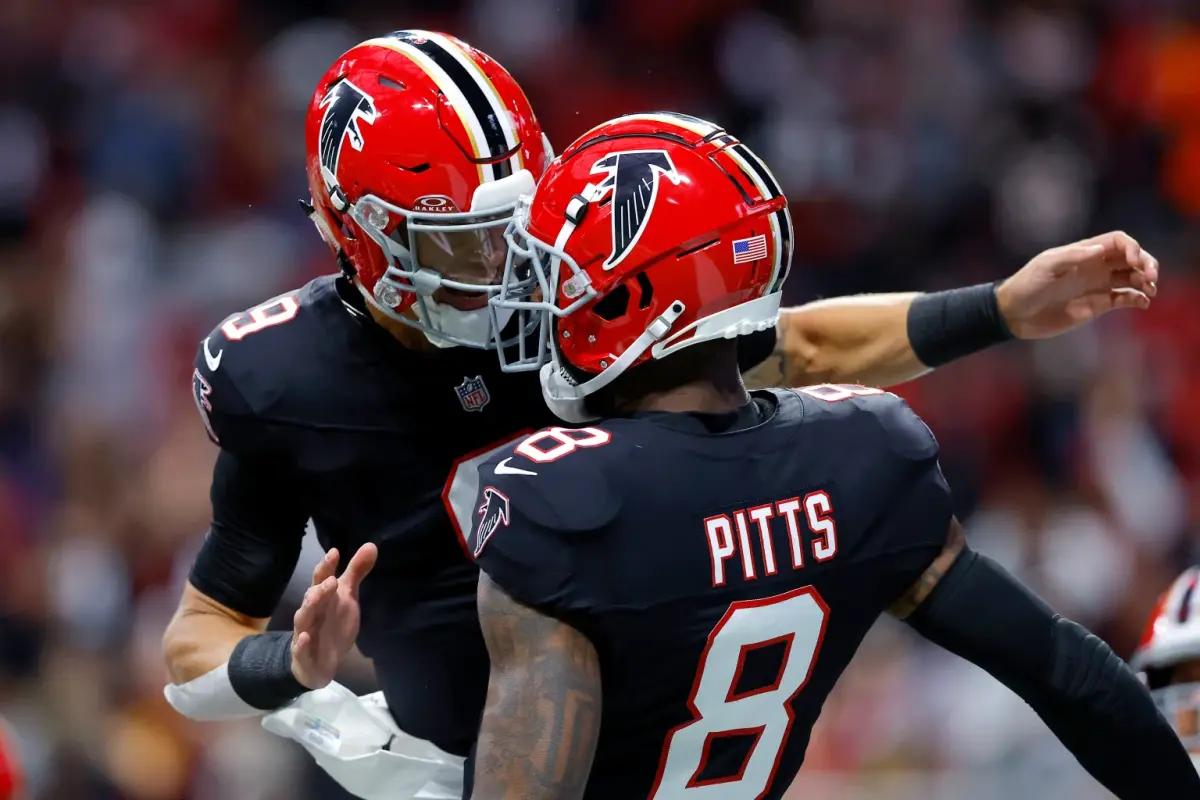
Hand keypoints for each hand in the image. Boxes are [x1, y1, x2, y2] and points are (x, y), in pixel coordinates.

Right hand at [290, 543, 377, 689]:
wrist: (318, 661)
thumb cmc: (332, 622)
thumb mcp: (347, 596)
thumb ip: (356, 572)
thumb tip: (371, 545)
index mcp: (321, 597)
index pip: (321, 579)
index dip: (327, 566)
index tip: (335, 552)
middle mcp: (311, 612)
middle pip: (312, 597)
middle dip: (320, 589)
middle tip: (331, 580)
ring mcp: (305, 633)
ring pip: (303, 619)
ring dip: (308, 609)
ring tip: (314, 597)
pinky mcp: (303, 654)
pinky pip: (300, 649)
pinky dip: (301, 643)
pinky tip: (305, 637)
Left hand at [995, 231, 1158, 339]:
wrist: (1013, 314)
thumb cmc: (1026, 285)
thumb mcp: (1046, 267)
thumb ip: (1073, 257)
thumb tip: (1100, 249)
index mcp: (1084, 252)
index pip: (1118, 241)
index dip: (1132, 247)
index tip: (1134, 260)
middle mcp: (1095, 266)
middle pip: (1131, 258)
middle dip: (1147, 263)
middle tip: (1151, 277)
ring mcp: (1097, 285)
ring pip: (1132, 277)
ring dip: (1146, 281)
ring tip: (1150, 290)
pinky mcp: (1097, 305)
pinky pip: (1125, 298)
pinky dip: (1137, 299)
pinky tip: (1142, 303)